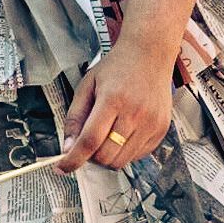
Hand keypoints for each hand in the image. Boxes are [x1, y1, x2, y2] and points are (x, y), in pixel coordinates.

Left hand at [57, 41, 174, 171]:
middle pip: (106, 155)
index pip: (90, 140)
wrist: (150, 55)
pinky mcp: (161, 129)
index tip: (62, 168)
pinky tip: (122, 133)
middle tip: (87, 144)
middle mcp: (135, 113)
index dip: (74, 159)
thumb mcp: (87, 86)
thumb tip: (68, 147)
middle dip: (90, 157)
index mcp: (113, 99)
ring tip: (105, 136)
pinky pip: (137, 156)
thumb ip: (75, 117)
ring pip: (121, 161)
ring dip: (107, 156)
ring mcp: (151, 123)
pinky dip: (124, 152)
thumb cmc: (117, 68)